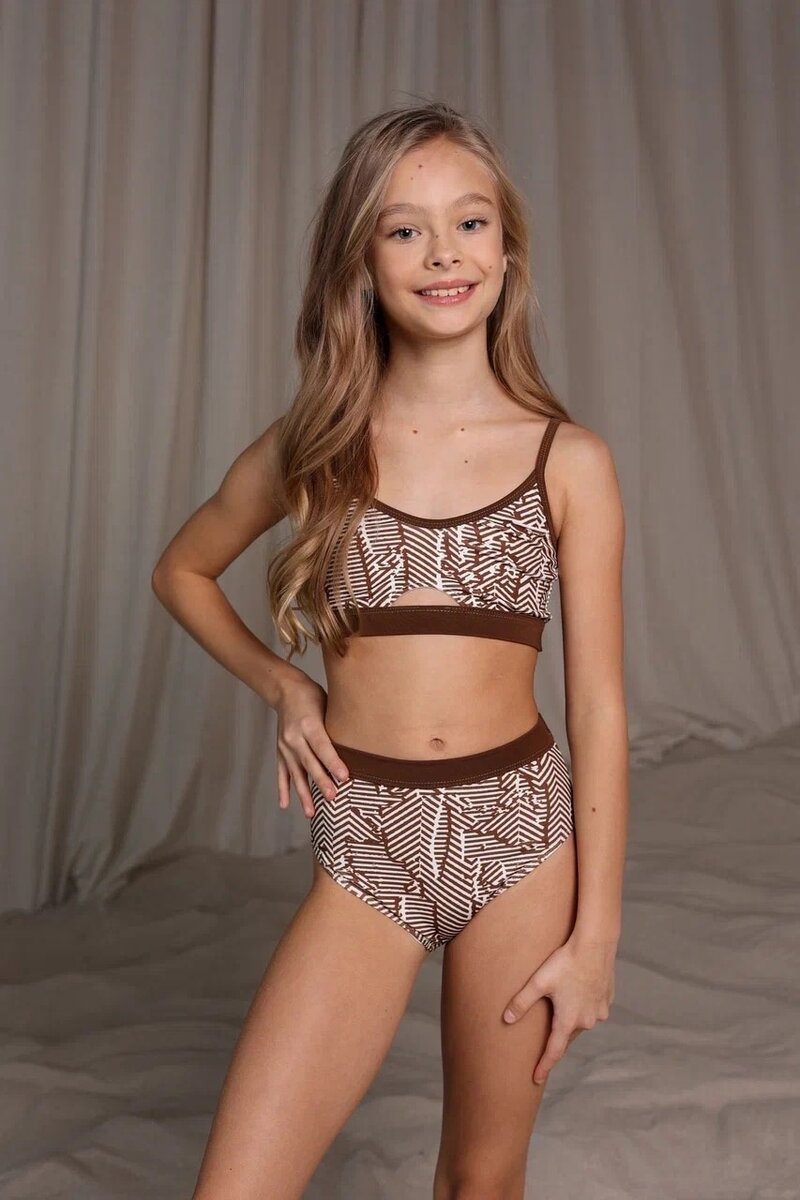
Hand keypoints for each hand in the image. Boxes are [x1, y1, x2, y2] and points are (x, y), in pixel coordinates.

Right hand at [275, 671, 349, 817]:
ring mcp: (285, 746)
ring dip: (304, 794)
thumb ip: (337, 727)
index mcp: (309, 723)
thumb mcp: (328, 705)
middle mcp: (295, 737)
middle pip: (310, 762)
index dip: (333, 763)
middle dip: (322, 781)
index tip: (344, 778)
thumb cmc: (313, 697)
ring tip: (312, 813)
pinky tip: (286, 805)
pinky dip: (283, 789)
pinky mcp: (280, 751)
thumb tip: (359, 748)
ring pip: (296, 773)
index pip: (323, 746)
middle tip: (333, 798)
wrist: (286, 690)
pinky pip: (282, 773)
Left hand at [502, 933, 616, 1084]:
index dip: (544, 1066)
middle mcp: (587, 1021)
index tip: (536, 1079)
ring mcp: (599, 1011)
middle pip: (567, 1037)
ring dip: (571, 1022)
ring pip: (581, 1022)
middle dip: (557, 1041)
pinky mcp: (607, 1000)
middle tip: (545, 1045)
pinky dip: (584, 1008)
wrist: (595, 945)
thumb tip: (506, 1019)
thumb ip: (522, 1002)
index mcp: (569, 1020)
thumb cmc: (565, 962)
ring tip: (561, 1014)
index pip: (554, 1051)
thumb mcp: (539, 982)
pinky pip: (592, 1010)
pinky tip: (578, 997)